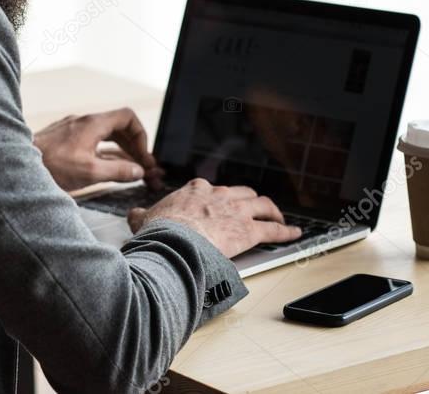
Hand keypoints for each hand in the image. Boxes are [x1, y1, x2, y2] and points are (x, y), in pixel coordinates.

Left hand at [33, 108, 165, 191]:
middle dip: (134, 146)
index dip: (141, 136)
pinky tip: (110, 168)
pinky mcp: (65, 140)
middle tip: (144, 167)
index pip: (128, 118)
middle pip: (119, 127)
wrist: (16, 164)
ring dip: (121, 151)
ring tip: (132, 170)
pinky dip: (105, 153)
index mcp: (93, 124)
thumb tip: (138, 171)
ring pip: (106, 136)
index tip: (143, 156)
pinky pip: (93, 142)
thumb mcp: (89, 172)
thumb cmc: (50, 166)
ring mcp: (74, 130)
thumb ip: (118, 171)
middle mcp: (84, 122)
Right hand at [126, 180, 301, 258]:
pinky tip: (295, 234)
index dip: (218, 197)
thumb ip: (141, 215)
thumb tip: (133, 214)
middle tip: (254, 209)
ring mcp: (236, 212)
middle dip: (250, 201)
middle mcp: (219, 195)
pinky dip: (286, 232)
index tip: (218, 204)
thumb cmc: (160, 230)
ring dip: (273, 211)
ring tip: (279, 217)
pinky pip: (274, 230)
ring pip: (263, 206)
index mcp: (196, 190)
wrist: (174, 240)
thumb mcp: (144, 218)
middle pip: (242, 193)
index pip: (211, 188)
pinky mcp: (249, 231)